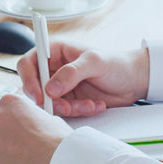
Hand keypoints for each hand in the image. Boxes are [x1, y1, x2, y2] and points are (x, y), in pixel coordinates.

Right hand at [18, 40, 149, 116]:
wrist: (134, 81)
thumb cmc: (116, 63)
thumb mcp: (94, 62)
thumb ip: (72, 73)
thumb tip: (50, 88)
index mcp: (55, 51)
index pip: (28, 63)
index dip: (29, 80)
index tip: (39, 96)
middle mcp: (54, 69)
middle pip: (35, 88)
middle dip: (50, 101)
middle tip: (66, 107)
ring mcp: (61, 87)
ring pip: (49, 104)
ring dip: (68, 108)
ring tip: (89, 104)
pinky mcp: (69, 101)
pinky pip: (64, 112)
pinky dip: (78, 112)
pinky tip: (94, 106)